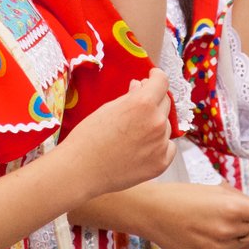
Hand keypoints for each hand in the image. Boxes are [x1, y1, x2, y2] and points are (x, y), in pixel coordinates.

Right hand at [60, 70, 175, 196]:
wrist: (81, 171)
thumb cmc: (88, 137)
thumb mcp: (108, 108)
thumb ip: (130, 96)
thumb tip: (140, 86)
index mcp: (143, 104)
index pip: (162, 81)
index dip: (156, 77)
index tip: (152, 78)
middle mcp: (156, 122)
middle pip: (165, 102)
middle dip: (154, 100)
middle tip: (138, 106)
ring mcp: (160, 144)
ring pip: (165, 125)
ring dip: (155, 123)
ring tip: (133, 132)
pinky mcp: (161, 163)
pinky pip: (168, 146)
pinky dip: (159, 144)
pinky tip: (142, 147)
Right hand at [139, 182, 248, 248]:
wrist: (151, 213)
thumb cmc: (181, 195)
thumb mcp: (212, 192)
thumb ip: (237, 202)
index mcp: (230, 209)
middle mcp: (227, 230)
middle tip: (234, 211)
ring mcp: (218, 248)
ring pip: (241, 241)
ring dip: (236, 233)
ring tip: (210, 221)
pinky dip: (223, 244)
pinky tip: (204, 234)